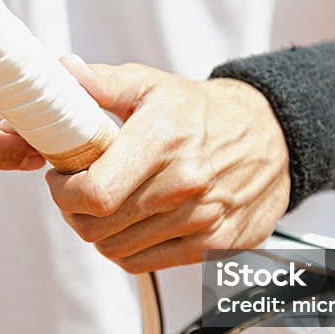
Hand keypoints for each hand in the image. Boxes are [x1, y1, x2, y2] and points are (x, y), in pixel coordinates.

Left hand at [46, 57, 288, 272]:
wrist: (273, 135)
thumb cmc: (201, 112)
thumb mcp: (152, 85)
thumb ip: (104, 82)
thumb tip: (64, 71)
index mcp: (163, 141)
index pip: (94, 192)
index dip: (63, 191)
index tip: (60, 178)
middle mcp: (185, 185)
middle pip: (99, 227)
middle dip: (74, 212)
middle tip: (76, 193)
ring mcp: (201, 219)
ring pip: (116, 250)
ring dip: (99, 232)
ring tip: (104, 206)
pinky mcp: (213, 245)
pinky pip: (145, 263)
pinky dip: (126, 249)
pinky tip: (130, 224)